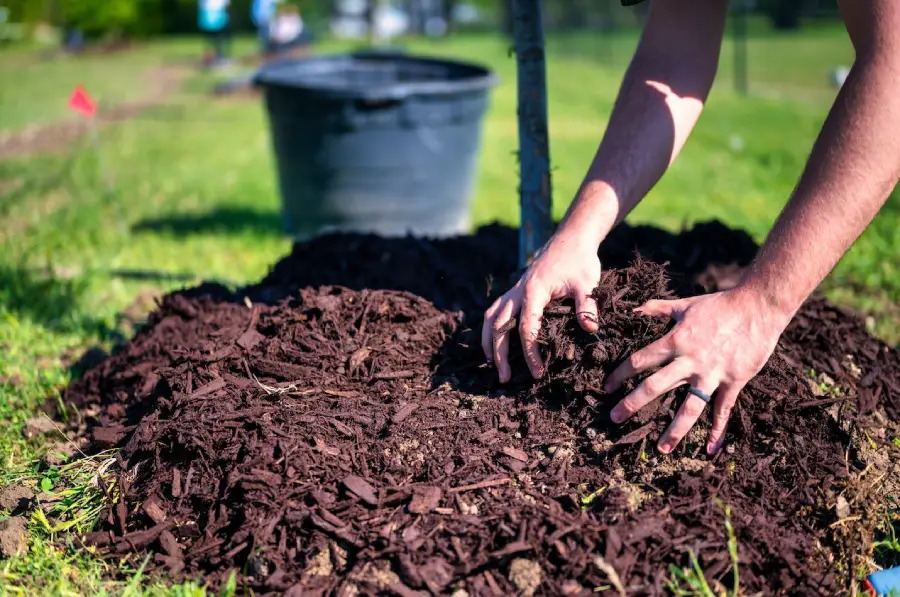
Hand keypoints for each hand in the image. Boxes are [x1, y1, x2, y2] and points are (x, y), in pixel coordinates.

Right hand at [482, 232, 600, 382]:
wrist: (571, 238)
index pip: (526, 328)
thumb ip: (587, 306)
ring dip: (488, 342)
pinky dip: (490, 328)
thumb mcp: (588, 283)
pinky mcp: (515, 290)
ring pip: (491, 318)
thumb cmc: (580, 261)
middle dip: (500, 354)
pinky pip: (495, 310)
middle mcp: (518, 291)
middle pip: (499, 326)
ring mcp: (514, 290)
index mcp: (534, 291)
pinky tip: (493, 343)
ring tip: (492, 365)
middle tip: (505, 378)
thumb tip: (590, 329)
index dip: (530, 352)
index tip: (537, 372)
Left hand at [604, 287, 789, 455]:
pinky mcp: (734, 381)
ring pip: (689, 407)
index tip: (607, 387)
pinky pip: (723, 410)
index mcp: (675, 341)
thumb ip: (658, 308)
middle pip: (655, 386)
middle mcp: (690, 361)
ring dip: (675, 430)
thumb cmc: (720, 304)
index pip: (640, 361)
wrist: (758, 306)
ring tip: (662, 449)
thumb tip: (634, 309)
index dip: (620, 374)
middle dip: (633, 403)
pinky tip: (710, 449)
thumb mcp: (685, 304)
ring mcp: (712, 374)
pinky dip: (718, 430)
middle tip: (615, 418)